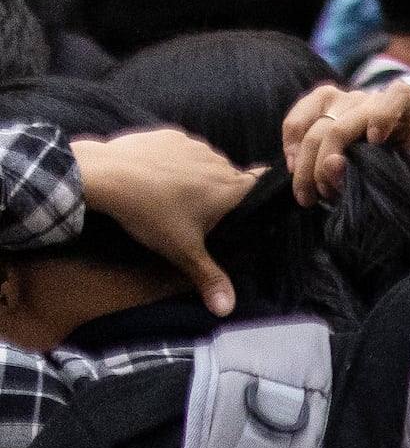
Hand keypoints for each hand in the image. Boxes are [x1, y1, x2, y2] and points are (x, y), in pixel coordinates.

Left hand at [71, 128, 247, 313]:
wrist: (108, 175)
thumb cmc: (151, 214)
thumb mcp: (181, 251)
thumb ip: (208, 277)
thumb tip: (228, 311)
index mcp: (231, 188)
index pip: (263, 182)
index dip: (259, 193)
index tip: (247, 206)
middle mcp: (220, 162)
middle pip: (230, 176)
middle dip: (218, 192)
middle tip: (196, 213)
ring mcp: (194, 145)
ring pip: (204, 162)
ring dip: (195, 175)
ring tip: (169, 195)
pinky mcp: (169, 136)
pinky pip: (179, 149)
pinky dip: (171, 160)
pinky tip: (152, 175)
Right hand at [281, 82, 409, 207]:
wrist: (379, 143)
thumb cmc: (390, 156)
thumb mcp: (392, 163)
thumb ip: (371, 166)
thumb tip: (331, 164)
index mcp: (402, 104)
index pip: (397, 98)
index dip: (383, 117)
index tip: (375, 141)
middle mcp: (371, 98)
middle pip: (339, 130)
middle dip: (325, 168)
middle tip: (325, 194)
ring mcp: (344, 96)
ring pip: (313, 131)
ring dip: (305, 168)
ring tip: (307, 195)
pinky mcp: (319, 98)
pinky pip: (295, 121)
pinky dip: (291, 148)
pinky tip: (294, 169)